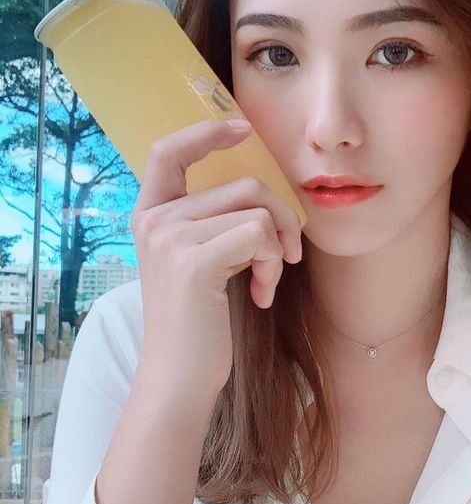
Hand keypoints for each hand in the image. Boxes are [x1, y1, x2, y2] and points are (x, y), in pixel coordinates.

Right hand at [130, 118, 302, 395]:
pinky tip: (260, 297)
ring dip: (278, 248)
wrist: (178, 375)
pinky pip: (259, 235)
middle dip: (281, 218)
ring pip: (257, 209)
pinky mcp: (194, 261)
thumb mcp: (199, 262)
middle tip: (288, 255)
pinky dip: (273, 266)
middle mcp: (154, 220)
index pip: (168, 151)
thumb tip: (263, 193)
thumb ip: (213, 223)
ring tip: (267, 281)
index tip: (243, 128)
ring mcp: (170, 238)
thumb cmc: (198, 323)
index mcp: (150, 215)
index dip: (206, 133)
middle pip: (244, 184)